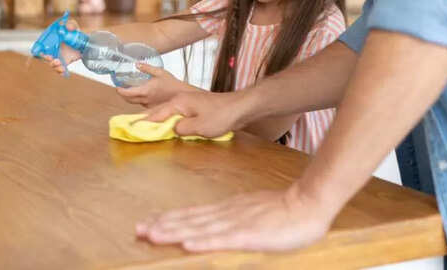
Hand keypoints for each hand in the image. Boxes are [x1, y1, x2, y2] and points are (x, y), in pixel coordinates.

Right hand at [40, 18, 81, 74]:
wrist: (84, 42)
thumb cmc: (74, 33)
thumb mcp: (73, 26)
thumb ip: (70, 24)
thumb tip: (67, 26)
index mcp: (50, 42)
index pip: (40, 47)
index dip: (39, 51)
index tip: (43, 53)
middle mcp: (52, 50)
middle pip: (45, 58)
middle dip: (47, 60)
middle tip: (53, 59)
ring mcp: (58, 57)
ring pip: (52, 65)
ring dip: (54, 66)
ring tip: (60, 65)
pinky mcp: (64, 63)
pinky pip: (60, 70)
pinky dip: (61, 72)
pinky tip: (64, 71)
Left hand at [116, 63, 196, 106]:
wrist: (182, 95)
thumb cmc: (173, 84)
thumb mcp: (160, 72)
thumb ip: (147, 68)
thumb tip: (137, 64)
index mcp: (146, 90)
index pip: (127, 93)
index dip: (120, 91)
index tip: (117, 87)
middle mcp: (146, 99)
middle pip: (128, 100)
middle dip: (122, 95)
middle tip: (120, 89)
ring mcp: (149, 105)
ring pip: (134, 103)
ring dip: (130, 98)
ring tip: (130, 91)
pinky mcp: (153, 108)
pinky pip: (142, 105)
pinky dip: (138, 100)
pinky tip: (141, 95)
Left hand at [136, 184, 331, 251]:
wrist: (307, 203)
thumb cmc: (282, 211)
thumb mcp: (252, 211)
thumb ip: (232, 217)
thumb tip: (213, 223)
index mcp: (226, 210)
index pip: (192, 214)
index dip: (169, 219)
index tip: (148, 222)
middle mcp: (226, 214)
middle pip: (189, 220)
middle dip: (163, 225)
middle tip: (139, 230)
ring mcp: (236, 223)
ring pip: (199, 228)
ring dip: (174, 232)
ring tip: (152, 235)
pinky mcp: (249, 234)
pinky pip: (222, 239)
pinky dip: (203, 241)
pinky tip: (187, 244)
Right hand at [143, 91, 244, 137]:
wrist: (241, 108)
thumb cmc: (221, 116)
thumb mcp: (198, 127)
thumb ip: (181, 129)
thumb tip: (172, 130)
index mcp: (179, 102)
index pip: (156, 113)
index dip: (143, 122)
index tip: (131, 127)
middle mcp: (182, 99)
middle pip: (160, 110)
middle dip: (148, 119)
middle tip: (133, 127)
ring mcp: (190, 102)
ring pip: (169, 112)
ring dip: (159, 120)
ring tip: (147, 128)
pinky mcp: (197, 107)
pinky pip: (178, 114)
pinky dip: (170, 120)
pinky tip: (169, 127)